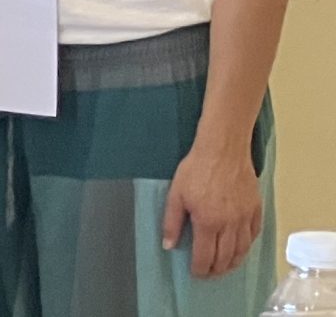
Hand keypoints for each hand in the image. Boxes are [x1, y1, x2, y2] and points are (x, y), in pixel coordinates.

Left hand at [163, 140, 264, 277]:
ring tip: (225, 267)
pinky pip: (254, 234)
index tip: (196, 273)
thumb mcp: (175, 195)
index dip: (201, 269)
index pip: (206, 256)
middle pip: (226, 257)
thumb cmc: (196, 170)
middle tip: (210, 274)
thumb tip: (169, 246)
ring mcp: (246, 217)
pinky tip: (241, 247)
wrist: (223, 150)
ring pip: (243, 249)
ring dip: (234, 262)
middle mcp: (230, 224)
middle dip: (217, 269)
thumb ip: (172, 223)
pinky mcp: (256, 209)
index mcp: (208, 223)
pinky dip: (248, 246)